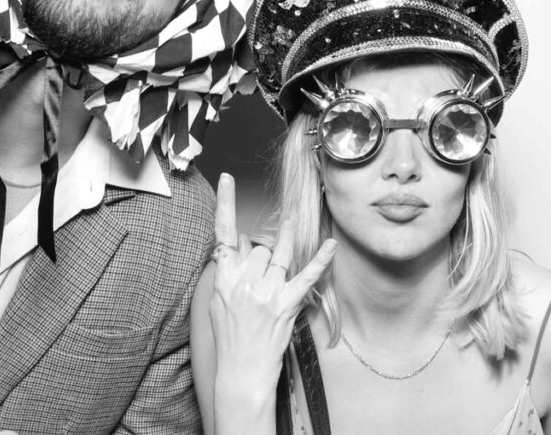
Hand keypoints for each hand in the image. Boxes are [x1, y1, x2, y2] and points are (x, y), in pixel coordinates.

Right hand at [209, 173, 335, 397]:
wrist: (241, 373)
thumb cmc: (230, 338)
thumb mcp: (218, 301)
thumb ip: (228, 272)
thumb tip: (239, 246)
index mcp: (224, 279)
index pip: (222, 233)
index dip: (225, 203)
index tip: (227, 178)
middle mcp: (244, 282)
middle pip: (258, 248)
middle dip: (261, 255)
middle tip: (259, 277)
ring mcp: (266, 293)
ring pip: (278, 254)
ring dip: (284, 241)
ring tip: (289, 225)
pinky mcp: (286, 304)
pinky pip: (306, 277)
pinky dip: (321, 261)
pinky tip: (331, 246)